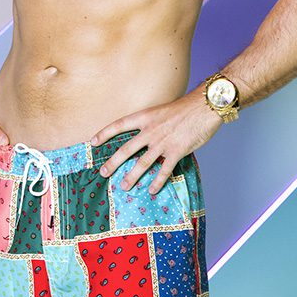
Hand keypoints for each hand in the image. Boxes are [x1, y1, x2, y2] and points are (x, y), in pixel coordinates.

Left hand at [90, 88, 223, 195]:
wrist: (204, 107)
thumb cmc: (185, 108)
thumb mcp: (162, 112)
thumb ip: (152, 125)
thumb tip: (145, 138)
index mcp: (145, 117)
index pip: (119, 125)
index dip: (105, 133)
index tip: (93, 142)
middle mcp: (151, 130)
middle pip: (126, 149)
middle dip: (113, 162)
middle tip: (103, 173)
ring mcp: (163, 142)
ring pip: (143, 163)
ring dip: (132, 176)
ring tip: (125, 186)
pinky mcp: (176, 152)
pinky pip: (164, 170)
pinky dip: (158, 181)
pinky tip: (152, 190)